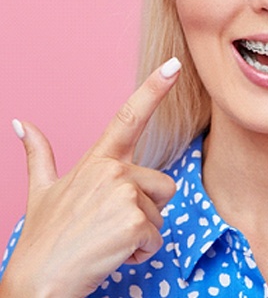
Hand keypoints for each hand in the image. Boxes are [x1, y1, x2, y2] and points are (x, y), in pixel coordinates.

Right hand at [0, 58, 180, 297]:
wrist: (36, 286)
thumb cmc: (45, 238)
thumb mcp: (42, 192)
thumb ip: (39, 154)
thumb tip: (20, 123)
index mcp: (99, 159)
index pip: (130, 116)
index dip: (154, 88)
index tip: (174, 64)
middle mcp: (114, 170)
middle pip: (163, 184)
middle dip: (146, 209)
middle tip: (109, 226)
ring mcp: (125, 193)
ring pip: (162, 210)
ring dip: (143, 231)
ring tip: (108, 240)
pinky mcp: (135, 220)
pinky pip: (158, 237)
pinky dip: (141, 252)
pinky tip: (112, 255)